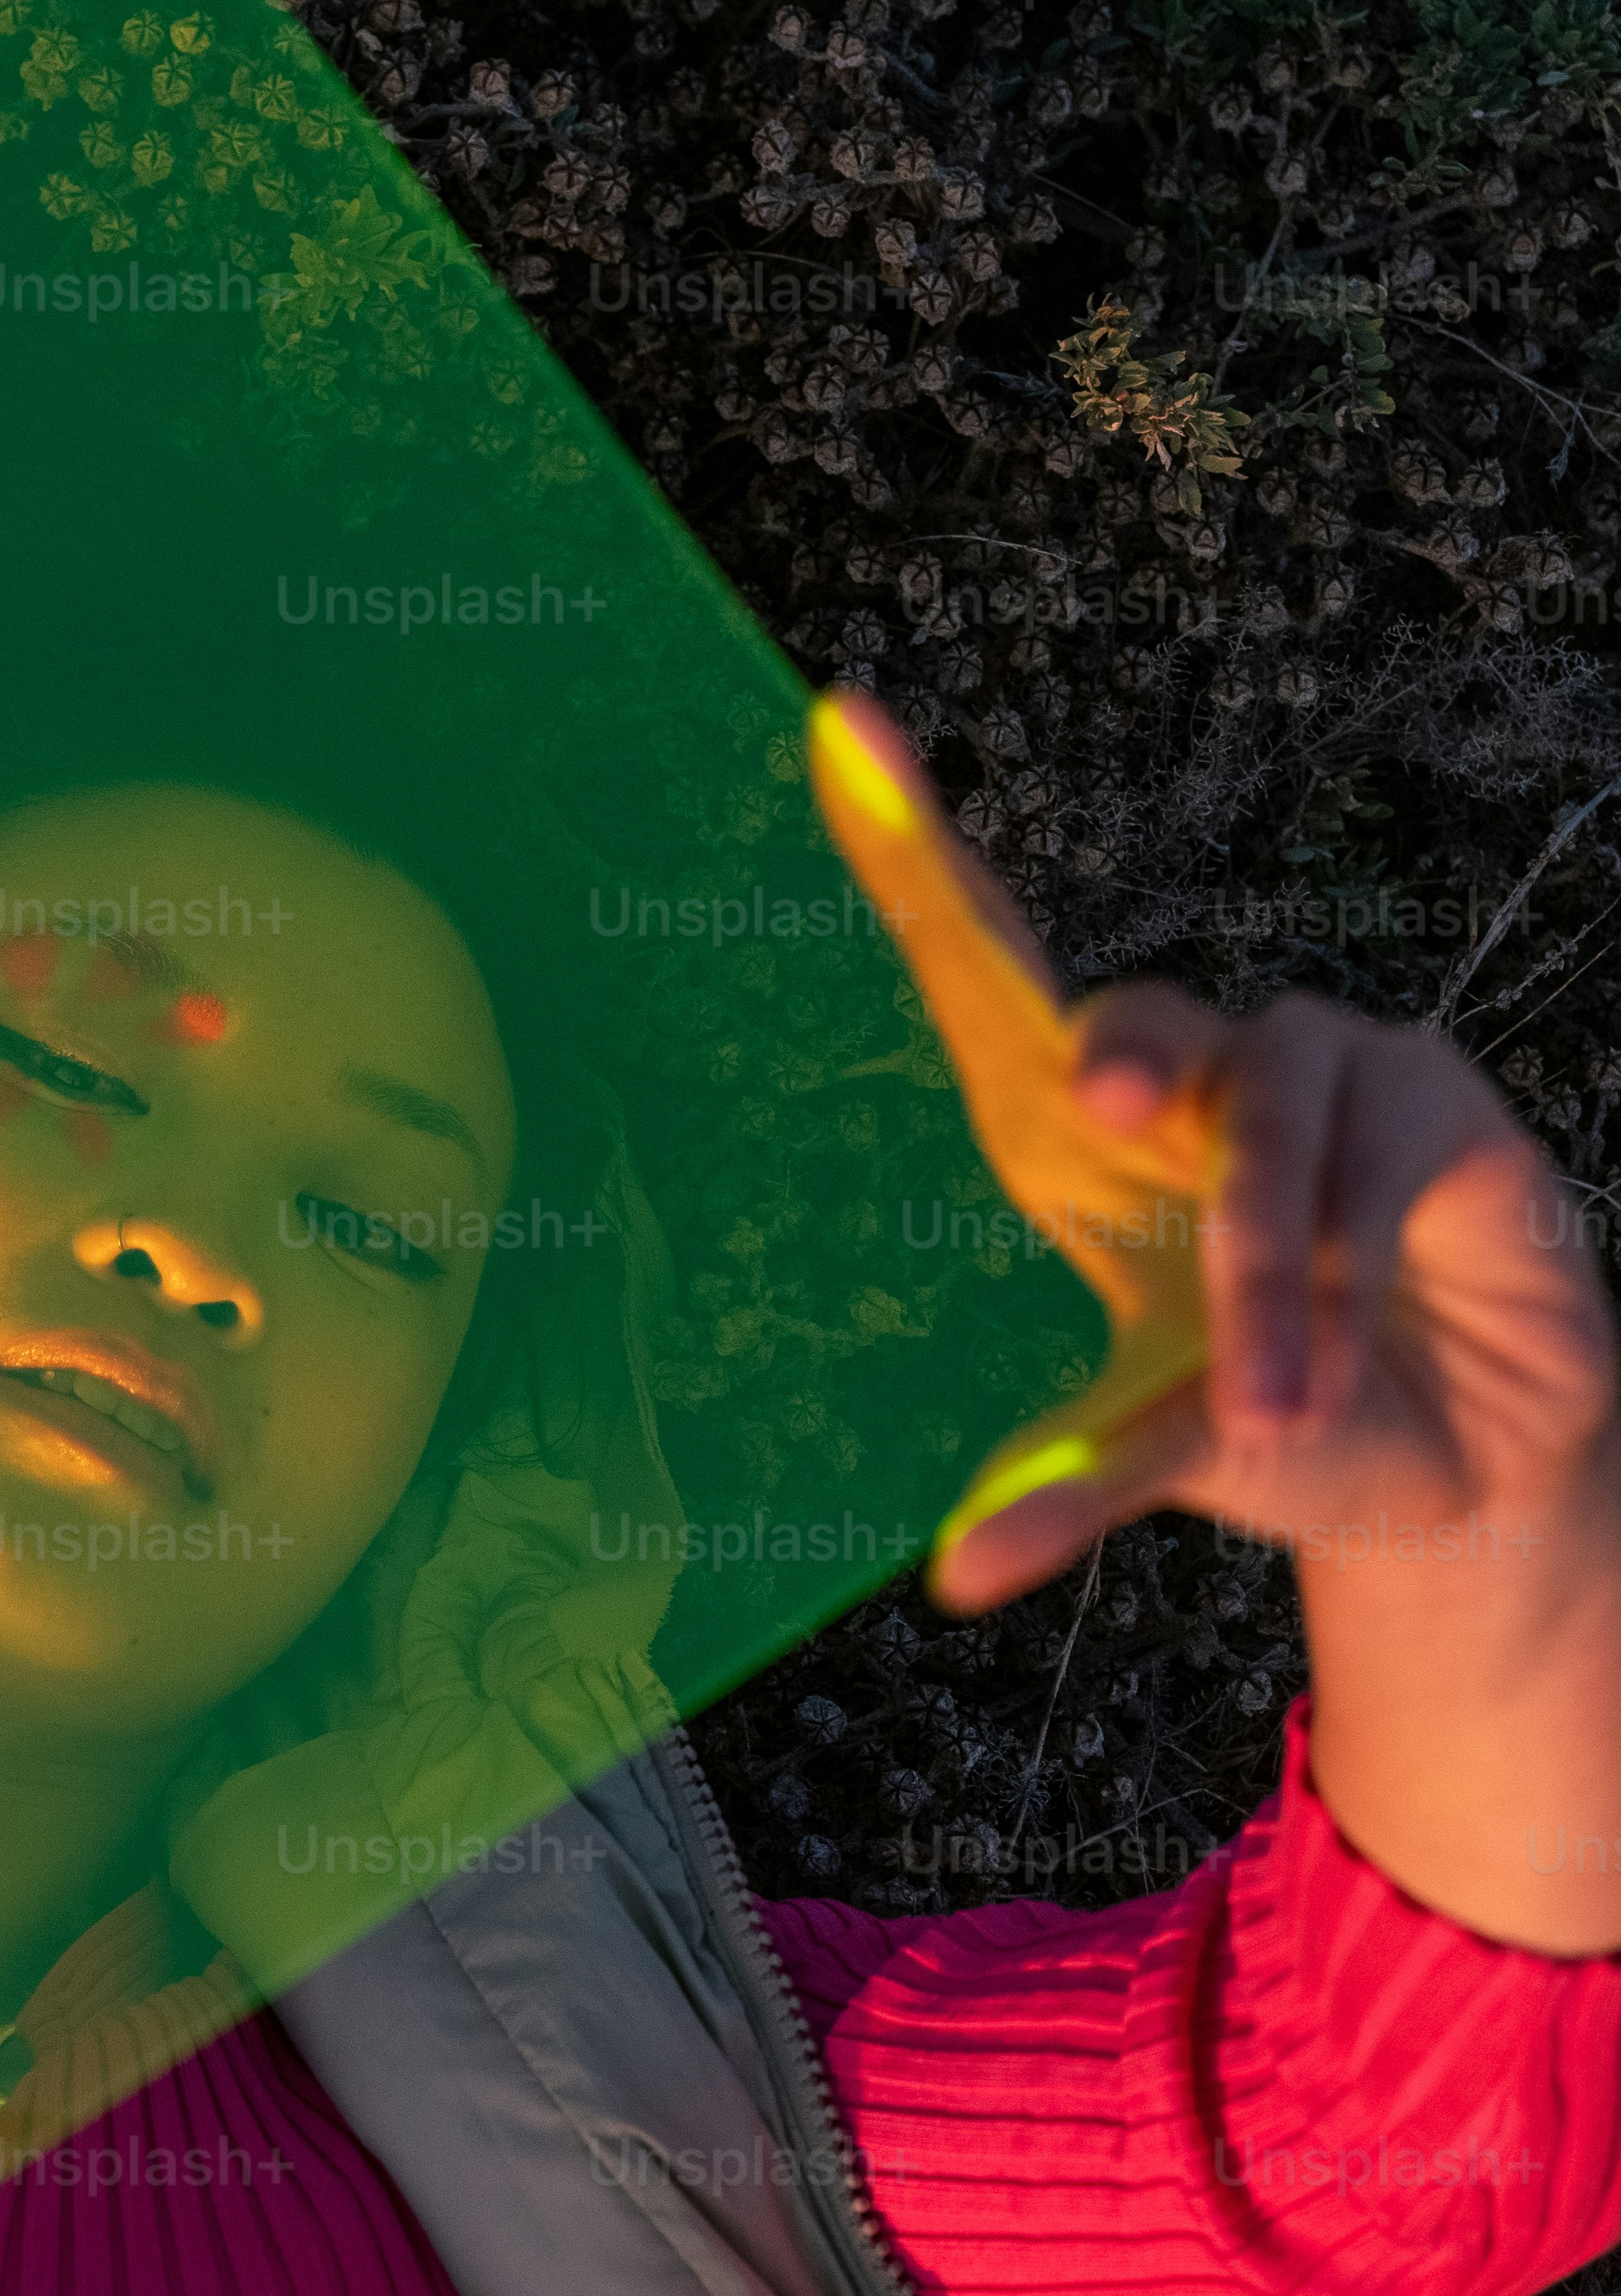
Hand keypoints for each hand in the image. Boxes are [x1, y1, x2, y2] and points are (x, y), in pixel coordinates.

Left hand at [814, 686, 1620, 1947]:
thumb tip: (959, 1574)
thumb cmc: (1279, 1421)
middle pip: (1125, 1002)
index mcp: (1077, 1125)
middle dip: (1113, 1038)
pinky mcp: (1435, 1105)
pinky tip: (1332, 1365)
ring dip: (1265, 1269)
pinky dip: (1342, 1276)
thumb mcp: (1159, 1454)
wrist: (1457, 1472)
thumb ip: (1062, 1488)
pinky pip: (1371, 1164)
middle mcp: (1188, 1077)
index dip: (909, 843)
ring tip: (1271, 1401)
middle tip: (1097, 1103)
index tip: (837, 722)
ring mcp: (1315, 1074)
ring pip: (1258, 1126)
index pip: (974, 960)